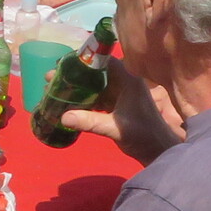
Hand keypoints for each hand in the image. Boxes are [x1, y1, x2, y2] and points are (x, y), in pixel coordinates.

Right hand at [61, 64, 183, 160]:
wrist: (158, 151)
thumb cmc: (143, 136)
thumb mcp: (115, 128)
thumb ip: (90, 122)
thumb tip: (63, 117)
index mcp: (128, 81)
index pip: (105, 61)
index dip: (85, 59)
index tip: (64, 62)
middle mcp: (124, 84)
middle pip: (96, 73)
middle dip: (75, 75)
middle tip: (51, 78)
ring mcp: (121, 95)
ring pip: (95, 86)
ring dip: (77, 88)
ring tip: (54, 90)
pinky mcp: (117, 107)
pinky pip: (97, 98)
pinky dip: (84, 100)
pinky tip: (68, 104)